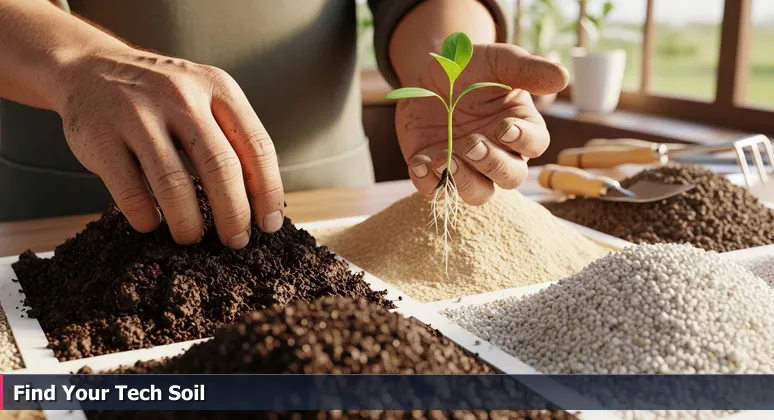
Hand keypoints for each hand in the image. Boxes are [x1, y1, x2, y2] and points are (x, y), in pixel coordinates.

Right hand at [57, 47, 283, 248]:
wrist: (88, 68)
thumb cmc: (161, 96)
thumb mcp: (204, 96)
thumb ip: (232, 135)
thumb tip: (262, 202)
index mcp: (216, 87)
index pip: (256, 147)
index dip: (267, 192)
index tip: (268, 224)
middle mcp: (180, 97)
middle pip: (221, 168)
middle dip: (234, 215)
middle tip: (236, 240)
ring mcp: (137, 115)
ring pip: (174, 185)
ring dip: (189, 223)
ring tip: (191, 237)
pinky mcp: (100, 138)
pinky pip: (131, 192)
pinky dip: (146, 217)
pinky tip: (152, 223)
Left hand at [396, 43, 568, 204]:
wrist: (429, 75)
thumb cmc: (471, 69)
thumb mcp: (497, 61)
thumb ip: (527, 69)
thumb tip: (563, 77)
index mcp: (520, 128)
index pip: (535, 145)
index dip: (523, 140)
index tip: (503, 127)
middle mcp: (499, 154)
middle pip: (509, 177)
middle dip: (492, 164)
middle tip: (471, 143)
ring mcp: (468, 168)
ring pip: (478, 194)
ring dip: (463, 182)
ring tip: (443, 159)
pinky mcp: (437, 174)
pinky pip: (436, 190)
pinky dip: (427, 182)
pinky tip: (419, 163)